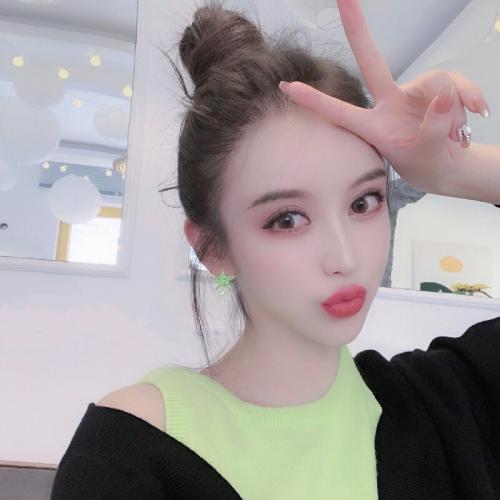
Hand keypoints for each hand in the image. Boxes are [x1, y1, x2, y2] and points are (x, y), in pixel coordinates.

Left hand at [279, 0, 490, 193]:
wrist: (449, 165)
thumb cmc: (427, 165)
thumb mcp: (427, 157)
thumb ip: (433, 130)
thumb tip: (441, 96)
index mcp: (374, 126)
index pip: (339, 111)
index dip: (314, 99)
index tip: (286, 87)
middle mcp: (389, 103)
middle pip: (373, 60)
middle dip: (358, 28)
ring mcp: (412, 92)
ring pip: (436, 80)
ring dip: (454, 107)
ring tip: (457, 133)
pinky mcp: (436, 87)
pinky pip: (455, 81)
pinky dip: (468, 94)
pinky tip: (480, 110)